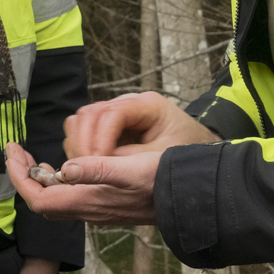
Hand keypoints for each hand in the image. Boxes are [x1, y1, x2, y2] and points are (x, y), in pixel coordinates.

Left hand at [7, 143, 162, 226]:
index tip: (12, 153)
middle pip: (42, 201)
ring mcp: (96, 210)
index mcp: (88, 201)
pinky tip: (63, 167)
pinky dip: (57, 181)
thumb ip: (98, 170)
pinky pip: (70, 198)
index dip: (20, 178)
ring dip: (38, 179)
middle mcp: (88, 211)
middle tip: (15, 151)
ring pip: (55, 200)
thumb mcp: (131, 169)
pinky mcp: (105, 206)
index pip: (39, 199)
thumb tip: (65, 168)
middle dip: (23, 176)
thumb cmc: (162, 181)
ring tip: (31, 157)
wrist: (188, 198)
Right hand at [62, 92, 217, 159]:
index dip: (99, 139)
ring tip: (82, 170)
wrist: (195, 149)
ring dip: (78, 144)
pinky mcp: (109, 126)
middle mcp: (128, 103)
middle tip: (83, 170)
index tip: (97, 163)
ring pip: (82, 120)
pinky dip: (80, 147)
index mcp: (147, 105)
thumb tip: (93, 168)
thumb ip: (128, 161)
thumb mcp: (161, 159)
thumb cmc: (185, 151)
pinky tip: (85, 166)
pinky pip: (84, 130)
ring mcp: (117, 113)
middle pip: (90, 113)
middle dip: (84, 143)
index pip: (111, 114)